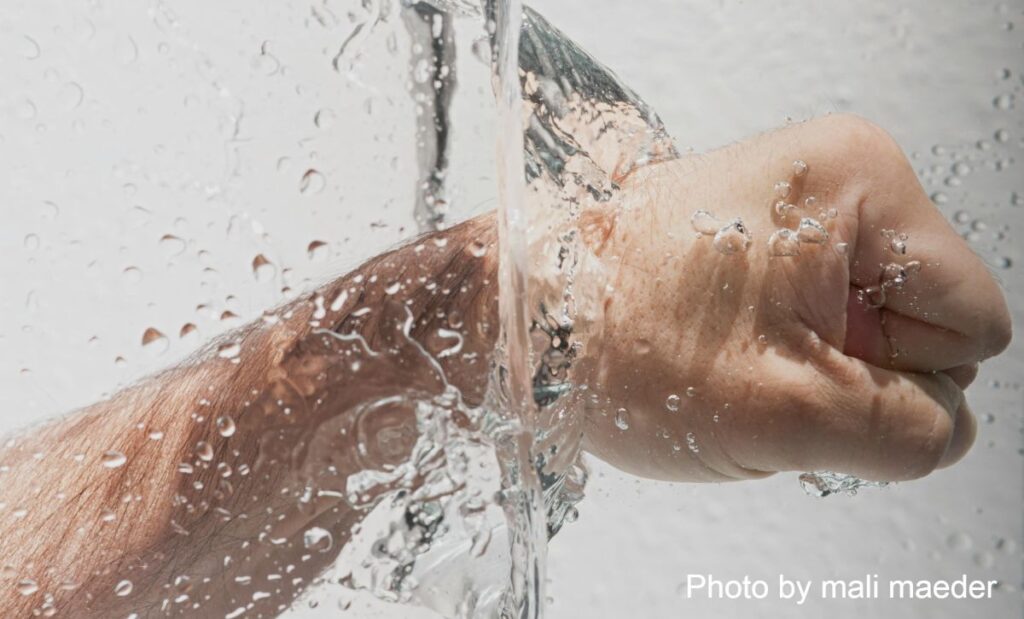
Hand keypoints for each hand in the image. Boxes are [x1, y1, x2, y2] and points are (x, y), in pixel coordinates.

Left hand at [578, 115, 1010, 481]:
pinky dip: (783, 351)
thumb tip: (945, 427)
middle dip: (853, 370)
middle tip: (761, 370)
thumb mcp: (787, 414)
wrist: (521, 314)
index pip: (972, 324)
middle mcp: (834, 175)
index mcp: (861, 185)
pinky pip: (820, 315)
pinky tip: (723, 348)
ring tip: (731, 358)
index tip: (809, 376)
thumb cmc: (618, 340)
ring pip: (868, 327)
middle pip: (923, 321)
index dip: (902, 380)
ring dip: (814, 366)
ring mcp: (795, 201)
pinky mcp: (762, 231)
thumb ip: (906, 434)